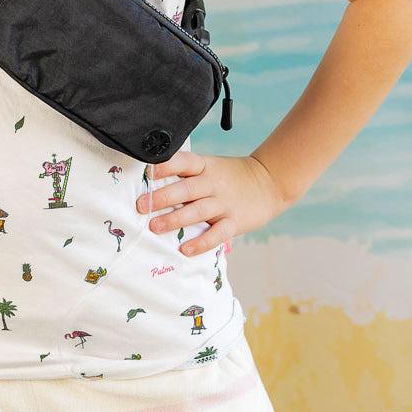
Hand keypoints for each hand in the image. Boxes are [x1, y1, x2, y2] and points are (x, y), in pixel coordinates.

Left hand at [136, 151, 288, 256]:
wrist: (270, 182)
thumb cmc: (231, 176)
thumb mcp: (210, 166)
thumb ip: (188, 174)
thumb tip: (153, 181)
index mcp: (205, 166)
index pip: (184, 162)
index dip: (167, 166)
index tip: (149, 172)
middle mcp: (213, 183)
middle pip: (186, 189)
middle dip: (162, 197)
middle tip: (141, 206)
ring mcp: (224, 203)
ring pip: (197, 211)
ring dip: (175, 220)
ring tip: (155, 227)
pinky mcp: (235, 222)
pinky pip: (217, 234)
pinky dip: (201, 243)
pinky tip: (185, 249)